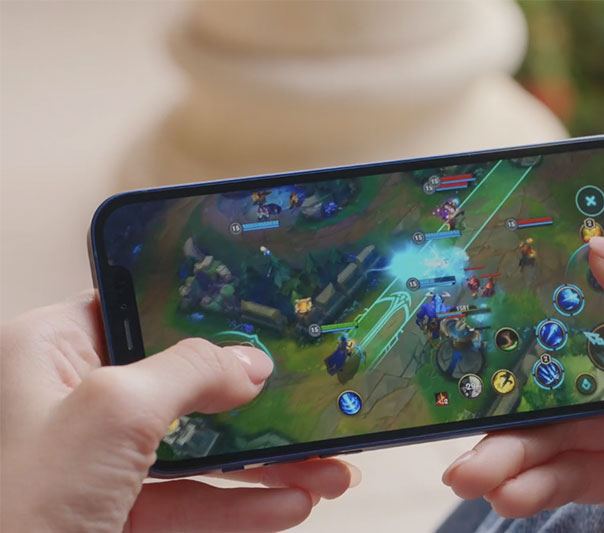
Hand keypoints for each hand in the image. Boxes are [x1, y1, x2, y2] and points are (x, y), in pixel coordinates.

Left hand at [0, 294, 359, 531]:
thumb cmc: (15, 510)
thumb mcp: (112, 412)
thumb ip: (189, 372)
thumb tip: (248, 362)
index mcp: (49, 353)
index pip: (138, 310)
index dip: (200, 312)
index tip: (258, 318)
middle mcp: (74, 402)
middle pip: (183, 387)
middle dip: (254, 403)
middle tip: (305, 401)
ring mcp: (97, 463)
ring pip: (196, 450)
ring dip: (263, 463)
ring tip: (322, 468)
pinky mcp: (117, 512)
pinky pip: (190, 501)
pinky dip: (240, 506)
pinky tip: (287, 505)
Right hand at [442, 207, 603, 531]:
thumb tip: (602, 247)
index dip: (598, 235)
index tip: (534, 231)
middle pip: (576, 338)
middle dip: (521, 359)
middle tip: (475, 365)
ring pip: (554, 413)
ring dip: (508, 444)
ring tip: (474, 471)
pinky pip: (558, 466)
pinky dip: (527, 480)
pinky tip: (505, 492)